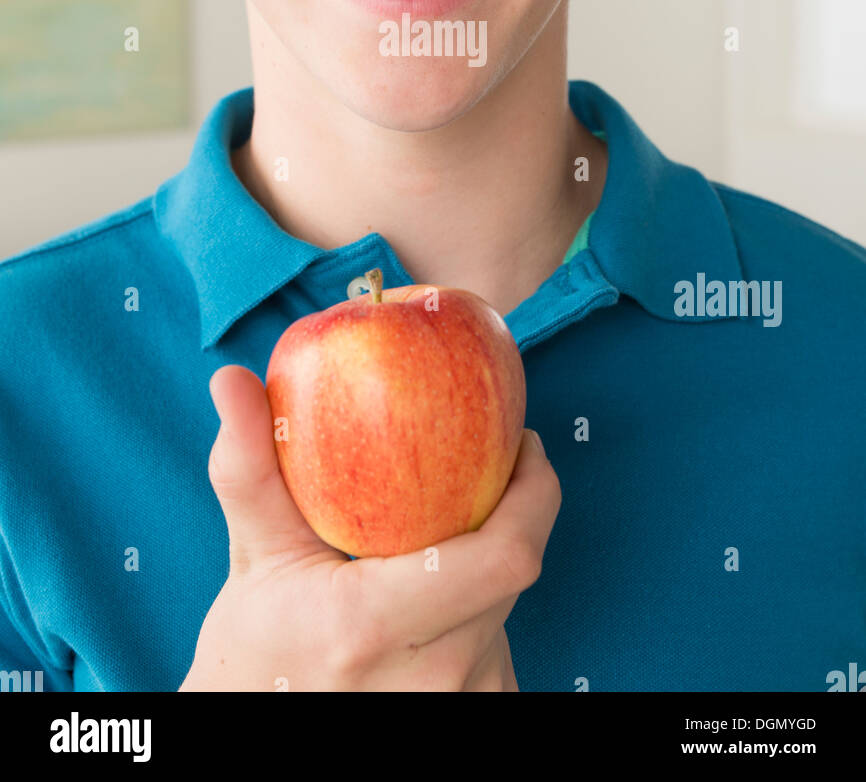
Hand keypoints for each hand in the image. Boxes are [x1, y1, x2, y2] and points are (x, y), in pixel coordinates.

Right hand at [179, 365, 560, 691]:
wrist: (254, 735)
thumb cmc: (255, 648)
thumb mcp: (253, 557)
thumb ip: (249, 466)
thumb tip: (230, 378)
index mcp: (371, 627)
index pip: (506, 557)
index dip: (536, 492)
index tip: (523, 446)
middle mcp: (429, 681)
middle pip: (511, 577)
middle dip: (505, 518)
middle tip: (480, 477)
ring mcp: (460, 712)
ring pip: (507, 616)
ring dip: (484, 574)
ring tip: (433, 554)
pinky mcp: (480, 724)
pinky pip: (498, 655)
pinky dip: (476, 623)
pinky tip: (434, 614)